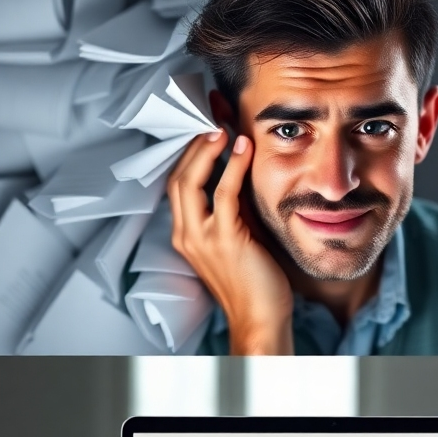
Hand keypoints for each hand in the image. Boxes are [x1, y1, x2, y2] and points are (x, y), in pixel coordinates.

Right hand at [168, 130, 293, 353]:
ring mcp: (201, 238)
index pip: (178, 183)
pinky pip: (223, 193)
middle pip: (176, 177)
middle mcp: (186, 235)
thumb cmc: (255, 282)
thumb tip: (240, 168)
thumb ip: (234, 206)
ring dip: (205, 149)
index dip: (190, 152)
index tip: (207, 124)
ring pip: (189, 181)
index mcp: (186, 234)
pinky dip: (231, 166)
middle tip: (210, 116)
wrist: (261, 320)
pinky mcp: (223, 240)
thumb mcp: (239, 235)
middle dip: (192, 143)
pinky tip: (242, 147)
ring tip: (222, 126)